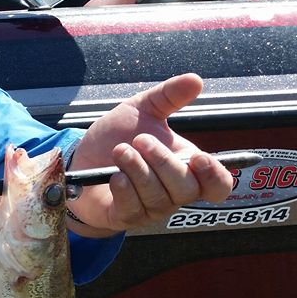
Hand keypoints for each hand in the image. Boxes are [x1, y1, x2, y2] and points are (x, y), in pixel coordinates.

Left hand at [69, 73, 234, 232]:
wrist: (78, 161)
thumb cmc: (116, 139)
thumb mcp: (142, 112)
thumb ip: (168, 97)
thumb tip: (196, 79)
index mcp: (185, 168)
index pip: (218, 185)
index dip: (215, 176)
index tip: (199, 157)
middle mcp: (173, 193)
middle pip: (186, 189)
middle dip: (163, 162)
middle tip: (139, 140)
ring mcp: (150, 208)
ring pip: (158, 198)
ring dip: (138, 171)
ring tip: (120, 151)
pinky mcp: (125, 218)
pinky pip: (133, 209)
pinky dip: (124, 189)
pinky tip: (113, 176)